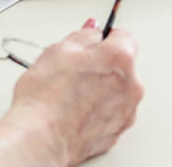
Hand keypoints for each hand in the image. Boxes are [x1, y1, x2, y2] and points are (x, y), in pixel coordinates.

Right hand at [5, 23, 143, 164]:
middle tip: (75, 69)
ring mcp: (126, 112)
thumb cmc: (46, 97)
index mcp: (119, 59)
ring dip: (102, 87)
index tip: (94, 42)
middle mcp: (130, 86)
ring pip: (118, 90)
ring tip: (72, 93)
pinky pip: (112, 112)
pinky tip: (76, 110)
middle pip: (122, 65)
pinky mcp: (116, 132)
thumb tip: (92, 32)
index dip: (106, 37)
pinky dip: (99, 109)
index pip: (125, 36)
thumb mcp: (58, 50)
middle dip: (103, 64)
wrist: (40, 138)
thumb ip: (83, 36)